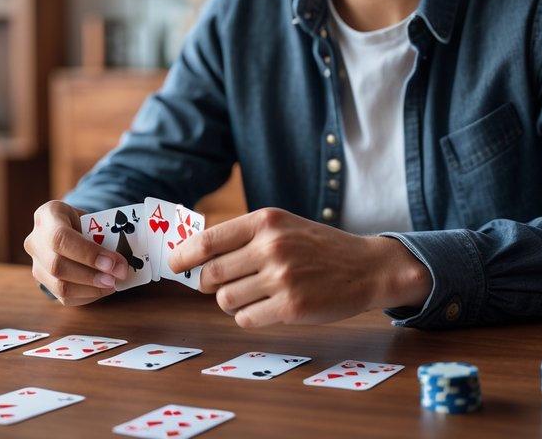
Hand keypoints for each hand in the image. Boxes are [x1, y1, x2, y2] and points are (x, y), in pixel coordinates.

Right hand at [23, 200, 129, 304]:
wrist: (69, 228)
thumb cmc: (85, 222)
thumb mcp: (93, 218)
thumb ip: (106, 235)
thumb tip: (123, 261)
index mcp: (48, 216)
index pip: (61, 238)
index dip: (88, 254)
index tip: (113, 263)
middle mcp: (35, 240)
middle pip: (57, 265)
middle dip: (91, 275)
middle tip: (117, 277)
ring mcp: (36, 264)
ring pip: (59, 286)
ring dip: (91, 289)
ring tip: (112, 284)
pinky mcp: (43, 282)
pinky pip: (65, 297)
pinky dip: (88, 296)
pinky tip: (102, 288)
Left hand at [165, 207, 432, 327]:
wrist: (367, 267)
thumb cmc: (318, 247)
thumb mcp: (283, 227)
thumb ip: (243, 238)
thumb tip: (195, 258)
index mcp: (266, 222)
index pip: (207, 240)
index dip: (183, 256)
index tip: (174, 264)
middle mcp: (271, 247)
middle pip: (211, 275)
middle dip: (208, 284)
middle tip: (218, 285)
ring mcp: (282, 278)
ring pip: (226, 300)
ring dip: (231, 302)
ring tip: (252, 294)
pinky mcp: (292, 307)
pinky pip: (246, 319)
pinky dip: (249, 316)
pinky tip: (266, 307)